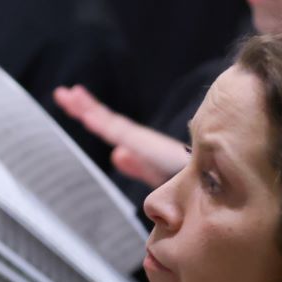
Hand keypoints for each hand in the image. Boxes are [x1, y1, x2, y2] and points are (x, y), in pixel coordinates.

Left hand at [53, 84, 187, 186]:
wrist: (219, 187)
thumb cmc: (195, 186)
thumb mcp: (162, 175)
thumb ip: (140, 166)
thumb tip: (117, 154)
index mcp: (145, 147)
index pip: (114, 129)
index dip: (94, 115)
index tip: (74, 100)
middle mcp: (144, 141)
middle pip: (109, 122)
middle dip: (86, 107)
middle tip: (62, 93)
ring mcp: (146, 142)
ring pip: (111, 124)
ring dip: (89, 109)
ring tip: (68, 95)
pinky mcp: (149, 147)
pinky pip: (121, 133)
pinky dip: (102, 122)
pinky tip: (85, 114)